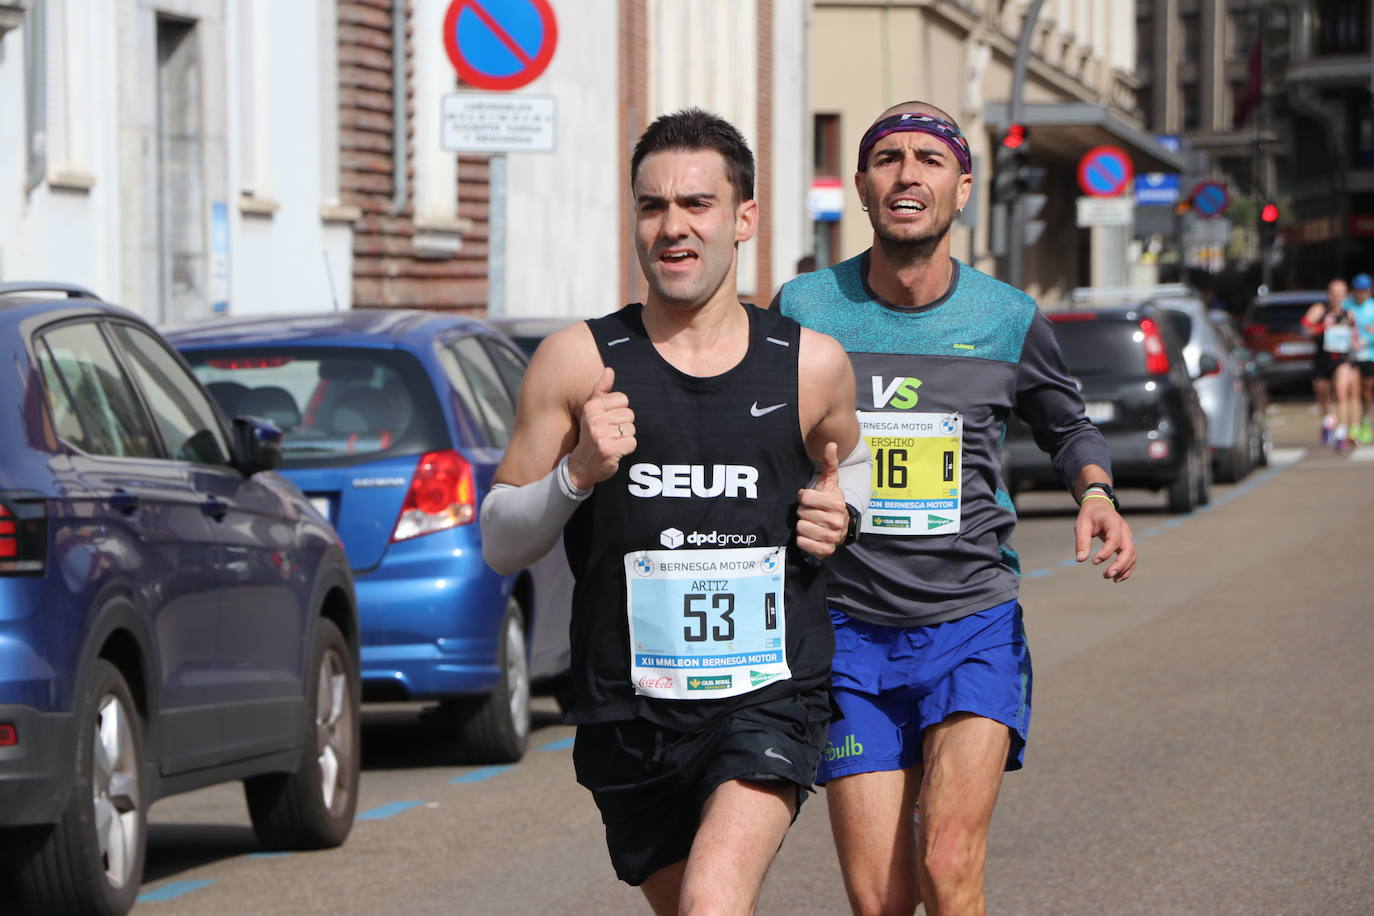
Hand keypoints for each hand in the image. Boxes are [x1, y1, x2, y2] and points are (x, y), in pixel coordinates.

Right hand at [567, 367, 635, 489]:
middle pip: (629, 414)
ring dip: (625, 438)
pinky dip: (627, 448)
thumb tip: (609, 370)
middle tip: (610, 434)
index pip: (623, 399)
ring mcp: (600, 435)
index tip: (609, 421)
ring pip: (632, 429)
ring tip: (612, 442)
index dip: (620, 411)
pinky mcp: (609, 450)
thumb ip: (601, 390)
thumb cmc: (590, 435)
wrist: (580, 465)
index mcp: (591, 406)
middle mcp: (594, 419)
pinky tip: (616, 451)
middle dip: (624, 425)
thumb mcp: (592, 411)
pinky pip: (632, 443)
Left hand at [795, 442, 848, 558]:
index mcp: (836, 503)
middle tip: (812, 513)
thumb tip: (831, 444)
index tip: (810, 499)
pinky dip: (803, 540)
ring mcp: (831, 537)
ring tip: (812, 523)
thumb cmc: (830, 503)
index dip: (804, 497)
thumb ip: (829, 464)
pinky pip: (802, 543)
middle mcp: (836, 521)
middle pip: (801, 513)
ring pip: (800, 528)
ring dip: (803, 526)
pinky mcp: (825, 550)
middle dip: (804, 512)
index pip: (804, 498)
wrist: (840, 527)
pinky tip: (810, 536)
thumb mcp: (830, 483)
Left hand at [1074, 497, 1135, 581]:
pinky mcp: (1127, 542)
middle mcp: (1124, 529)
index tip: (1094, 561)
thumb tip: (1080, 560)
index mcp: (1113, 522)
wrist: (1099, 506)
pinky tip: (1117, 578)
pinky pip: (1131, 557)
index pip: (1114, 539)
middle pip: (1128, 549)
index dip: (1106, 552)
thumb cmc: (1089, 516)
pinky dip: (1127, 568)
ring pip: (1132, 555)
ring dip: (1124, 569)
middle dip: (1120, 564)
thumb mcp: (1082, 526)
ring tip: (1111, 578)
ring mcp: (1128, 536)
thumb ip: (1082, 542)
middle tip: (1107, 575)